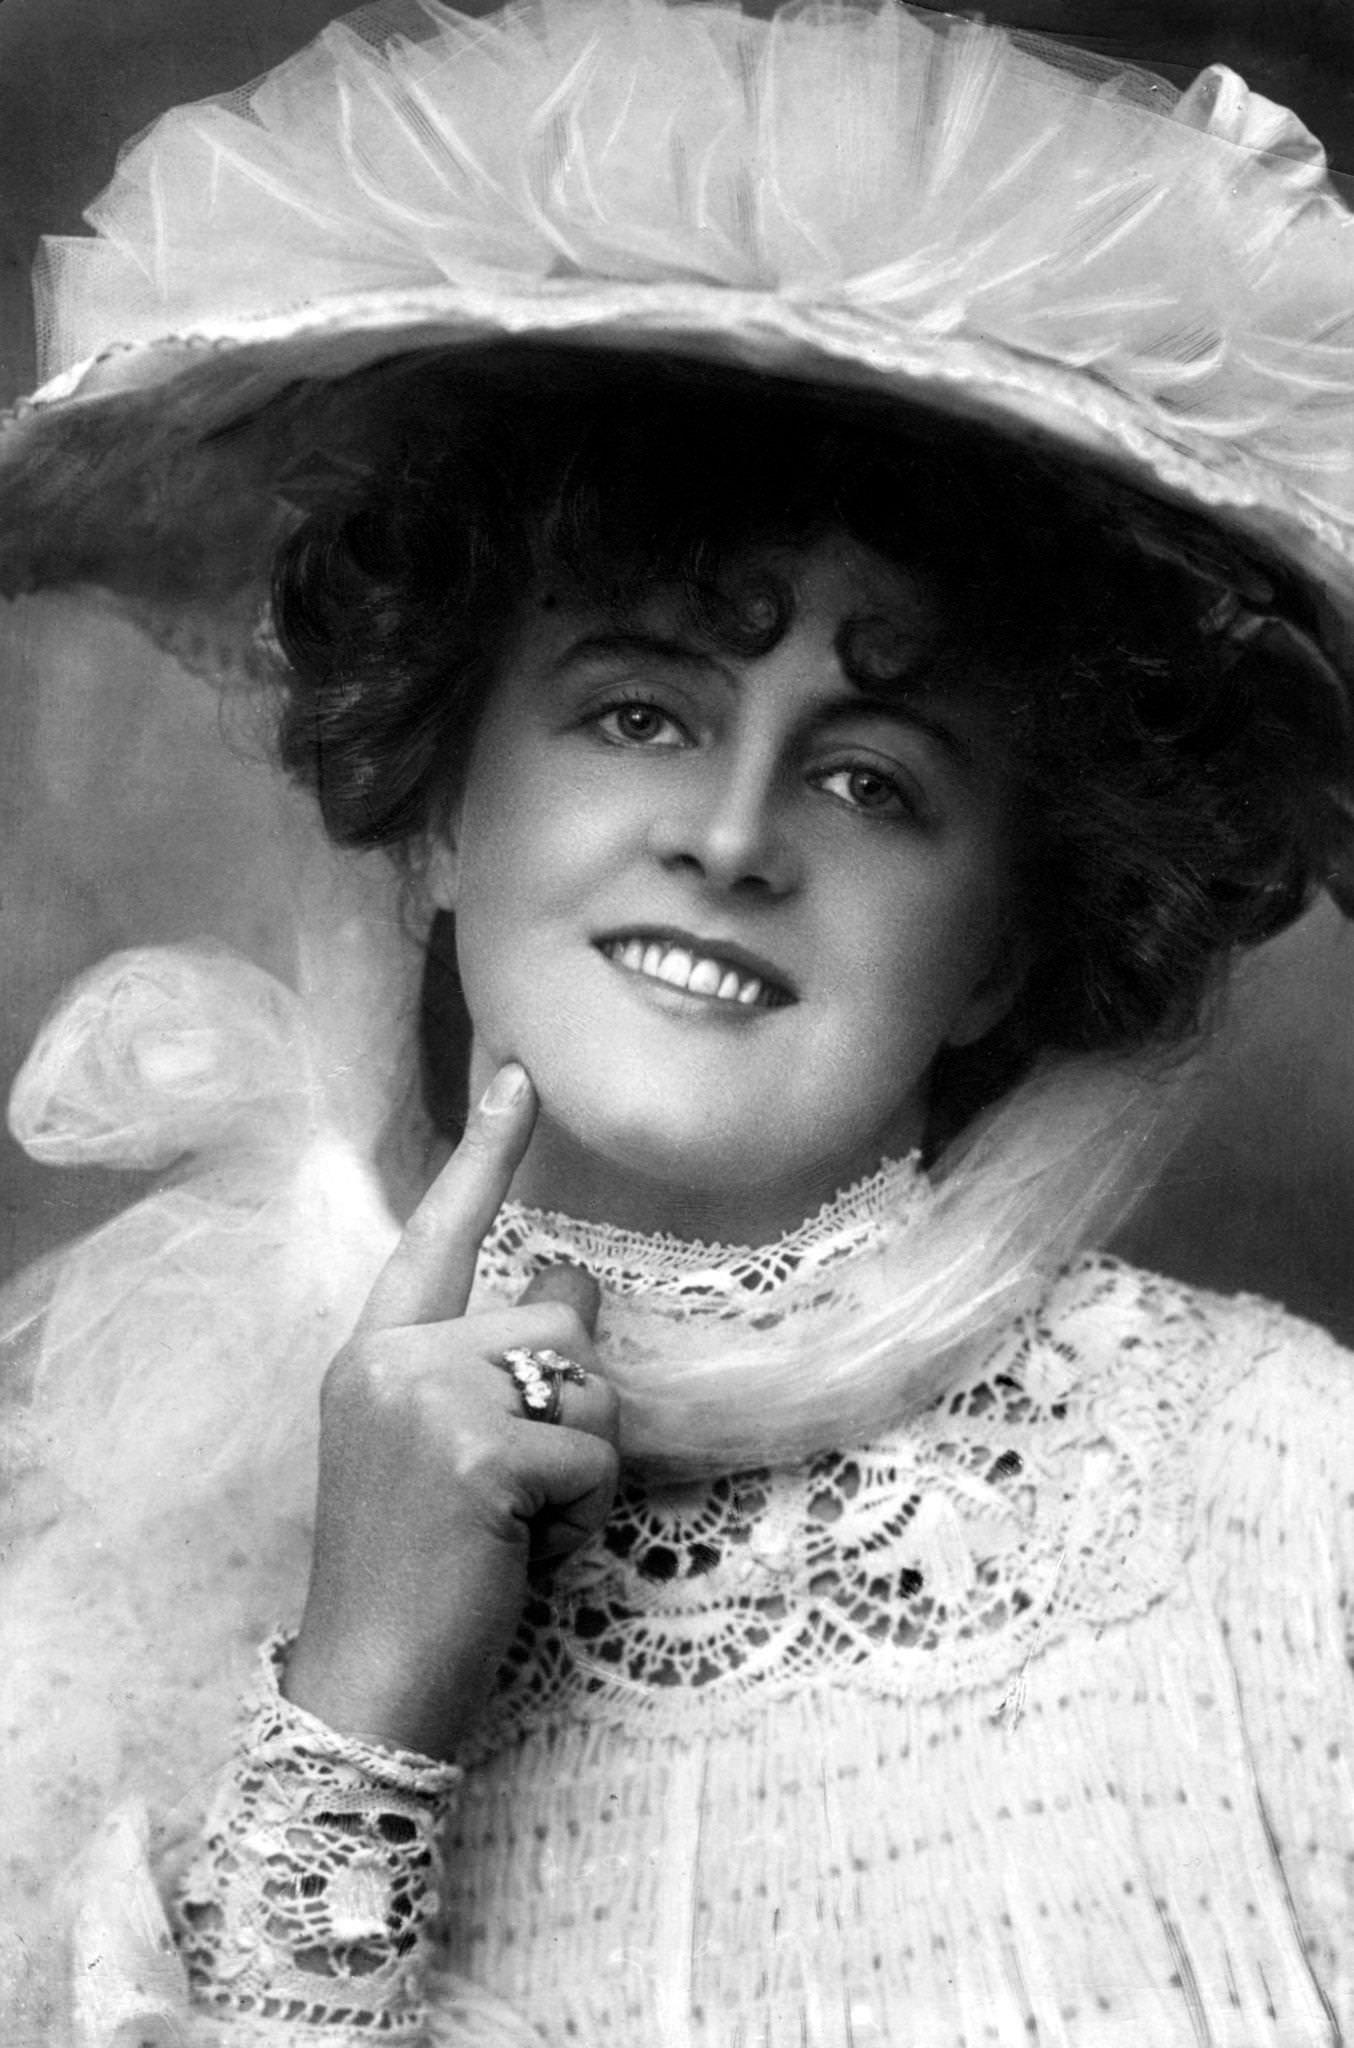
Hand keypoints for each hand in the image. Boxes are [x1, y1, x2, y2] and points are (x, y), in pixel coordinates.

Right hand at [283, 1063, 619, 1759]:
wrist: (367, 1684)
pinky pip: (594, 1456)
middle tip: (520, 1491)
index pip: (438, 1234)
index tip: (519, 1075)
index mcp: (375, 1351)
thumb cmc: (414, 1570)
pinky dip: (584, 1515)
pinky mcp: (477, 1452)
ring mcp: (428, 1400)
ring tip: (519, 1521)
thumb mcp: (431, 1447)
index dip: (486, 1155)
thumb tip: (574, 1283)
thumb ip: (484, 1367)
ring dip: (584, 1465)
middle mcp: (392, 1358)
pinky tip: (525, 1552)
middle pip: (556, 1323)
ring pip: (586, 1385)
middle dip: (574, 1409)